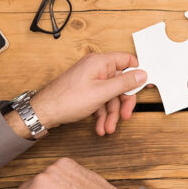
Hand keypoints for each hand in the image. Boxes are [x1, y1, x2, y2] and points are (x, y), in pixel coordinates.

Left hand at [28, 52, 146, 135]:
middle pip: (120, 83)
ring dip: (111, 113)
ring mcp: (90, 80)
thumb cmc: (66, 100)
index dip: (137, 73)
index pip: (127, 61)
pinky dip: (102, 114)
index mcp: (100, 62)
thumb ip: (124, 83)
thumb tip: (142, 74)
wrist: (43, 112)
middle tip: (125, 116)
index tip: (144, 85)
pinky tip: (100, 126)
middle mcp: (95, 69)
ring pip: (110, 95)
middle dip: (122, 103)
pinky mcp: (85, 91)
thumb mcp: (102, 92)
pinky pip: (100, 100)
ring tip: (108, 128)